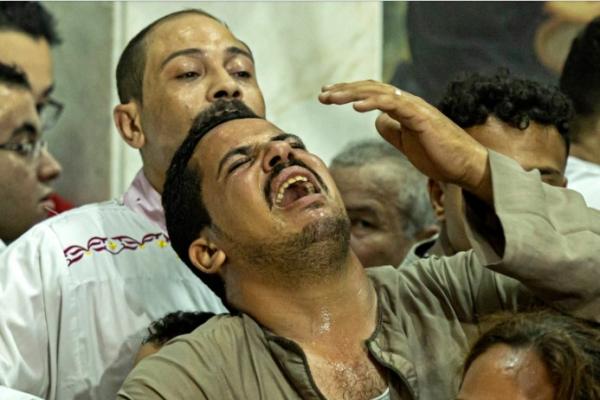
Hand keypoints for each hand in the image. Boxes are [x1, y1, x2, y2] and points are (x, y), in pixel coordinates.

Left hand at [319, 80, 490, 198]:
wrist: (465, 167)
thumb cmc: (439, 156)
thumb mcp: (407, 143)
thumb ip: (392, 130)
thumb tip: (376, 120)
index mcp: (403, 108)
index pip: (372, 93)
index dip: (349, 92)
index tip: (328, 95)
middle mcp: (408, 103)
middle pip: (371, 89)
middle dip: (344, 90)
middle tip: (322, 94)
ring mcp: (415, 108)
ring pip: (378, 92)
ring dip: (352, 93)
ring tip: (331, 98)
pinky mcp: (421, 117)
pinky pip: (394, 104)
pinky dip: (373, 102)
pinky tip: (356, 106)